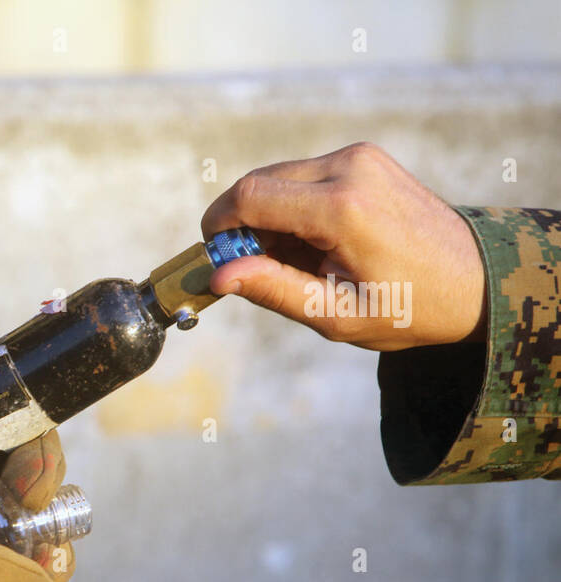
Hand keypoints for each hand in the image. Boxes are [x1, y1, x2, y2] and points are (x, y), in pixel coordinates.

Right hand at [201, 142, 486, 350]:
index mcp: (342, 208)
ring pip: (278, 178)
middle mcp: (350, 168)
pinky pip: (303, 176)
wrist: (476, 278)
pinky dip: (292, 207)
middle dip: (241, 226)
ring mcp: (359, 156)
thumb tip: (219, 277)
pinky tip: (314, 243)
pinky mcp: (363, 157)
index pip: (249, 198)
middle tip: (255, 270)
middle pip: (258, 183)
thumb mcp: (336, 314)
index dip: (219, 227)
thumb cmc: (409, 306)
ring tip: (295, 261)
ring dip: (267, 217)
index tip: (215, 260)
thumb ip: (273, 290)